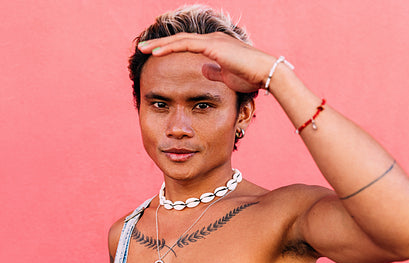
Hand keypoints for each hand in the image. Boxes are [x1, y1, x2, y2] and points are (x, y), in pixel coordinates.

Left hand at [138, 32, 275, 92]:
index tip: (155, 54)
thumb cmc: (251, 78)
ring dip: (159, 44)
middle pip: (180, 40)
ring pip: (179, 40)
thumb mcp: (227, 76)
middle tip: (142, 47)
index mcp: (215, 46)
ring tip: (143, 48)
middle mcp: (212, 39)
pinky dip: (169, 48)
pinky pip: (185, 45)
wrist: (266, 74)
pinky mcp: (212, 46)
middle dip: (160, 43)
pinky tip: (156, 52)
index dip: (170, 48)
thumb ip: (214, 71)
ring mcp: (212, 41)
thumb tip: (203, 69)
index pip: (187, 45)